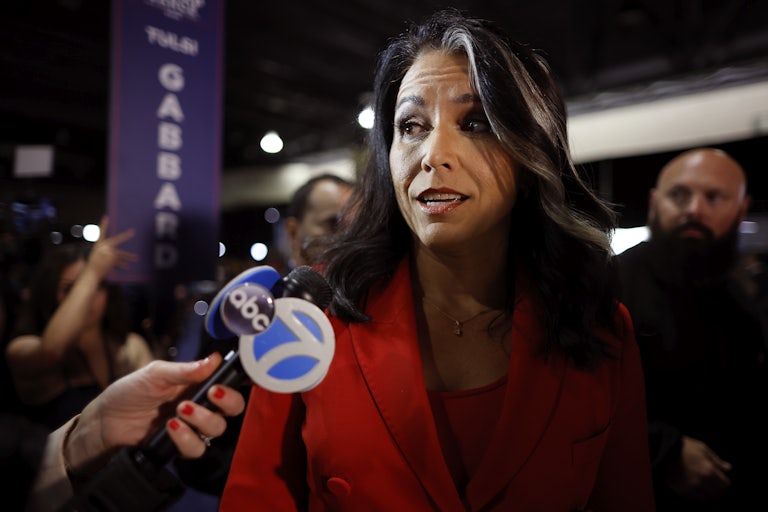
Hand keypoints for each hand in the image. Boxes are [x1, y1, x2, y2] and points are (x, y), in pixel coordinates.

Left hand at [64, 352, 245, 475]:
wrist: (104, 422)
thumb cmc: (129, 392)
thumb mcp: (155, 374)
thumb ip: (185, 370)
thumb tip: (214, 359)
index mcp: (198, 383)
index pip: (230, 382)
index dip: (241, 381)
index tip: (239, 379)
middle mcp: (201, 405)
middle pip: (233, 408)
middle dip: (228, 401)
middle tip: (212, 393)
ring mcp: (192, 427)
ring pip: (217, 429)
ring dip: (203, 419)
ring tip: (180, 410)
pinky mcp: (180, 446)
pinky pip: (197, 447)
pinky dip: (186, 437)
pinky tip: (171, 426)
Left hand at [87, 216, 137, 278]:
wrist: (91, 277)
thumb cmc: (97, 267)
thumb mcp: (107, 259)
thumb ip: (112, 254)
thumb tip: (115, 252)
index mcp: (101, 245)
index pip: (103, 233)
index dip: (104, 225)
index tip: (105, 217)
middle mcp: (103, 248)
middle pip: (116, 243)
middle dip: (125, 239)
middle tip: (132, 232)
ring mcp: (105, 255)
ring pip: (118, 253)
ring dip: (126, 257)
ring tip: (135, 259)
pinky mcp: (106, 261)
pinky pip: (115, 260)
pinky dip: (121, 263)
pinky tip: (126, 267)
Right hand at [666, 435, 731, 502]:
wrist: (662, 450)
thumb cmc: (683, 447)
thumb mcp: (702, 448)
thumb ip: (716, 460)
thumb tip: (728, 468)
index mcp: (709, 470)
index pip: (725, 484)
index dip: (723, 481)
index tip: (719, 477)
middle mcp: (702, 482)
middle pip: (717, 493)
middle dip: (716, 488)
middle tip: (710, 481)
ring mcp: (691, 488)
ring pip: (706, 498)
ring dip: (706, 493)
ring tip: (701, 484)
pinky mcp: (681, 491)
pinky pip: (694, 499)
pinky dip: (696, 495)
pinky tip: (692, 487)